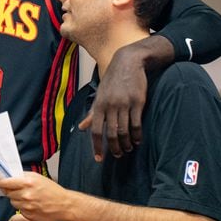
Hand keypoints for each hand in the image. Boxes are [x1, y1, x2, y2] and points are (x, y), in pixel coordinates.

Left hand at [0, 172, 67, 220]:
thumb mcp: (38, 177)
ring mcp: (26, 205)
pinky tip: (32, 204)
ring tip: (29, 197)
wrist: (63, 204)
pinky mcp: (28, 215)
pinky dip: (23, 207)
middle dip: (11, 191)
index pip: (6, 182)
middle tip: (20, 189)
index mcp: (27, 182)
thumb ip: (23, 176)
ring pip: (12, 202)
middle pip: (7, 192)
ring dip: (17, 199)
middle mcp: (25, 194)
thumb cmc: (52, 190)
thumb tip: (10, 176)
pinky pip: (19, 209)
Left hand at [79, 41, 147, 160]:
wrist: (129, 61)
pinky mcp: (138, 101)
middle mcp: (110, 105)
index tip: (99, 159)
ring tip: (128, 148)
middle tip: (118, 155)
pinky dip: (137, 135)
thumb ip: (92, 113)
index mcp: (99, 104)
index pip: (96, 130)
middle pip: (111, 133)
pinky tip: (137, 140)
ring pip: (125, 131)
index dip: (97, 146)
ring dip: (126, 144)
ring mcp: (125, 103)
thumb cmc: (113, 80)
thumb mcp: (100, 94)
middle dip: (114, 148)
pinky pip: (137, 124)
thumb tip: (81, 127)